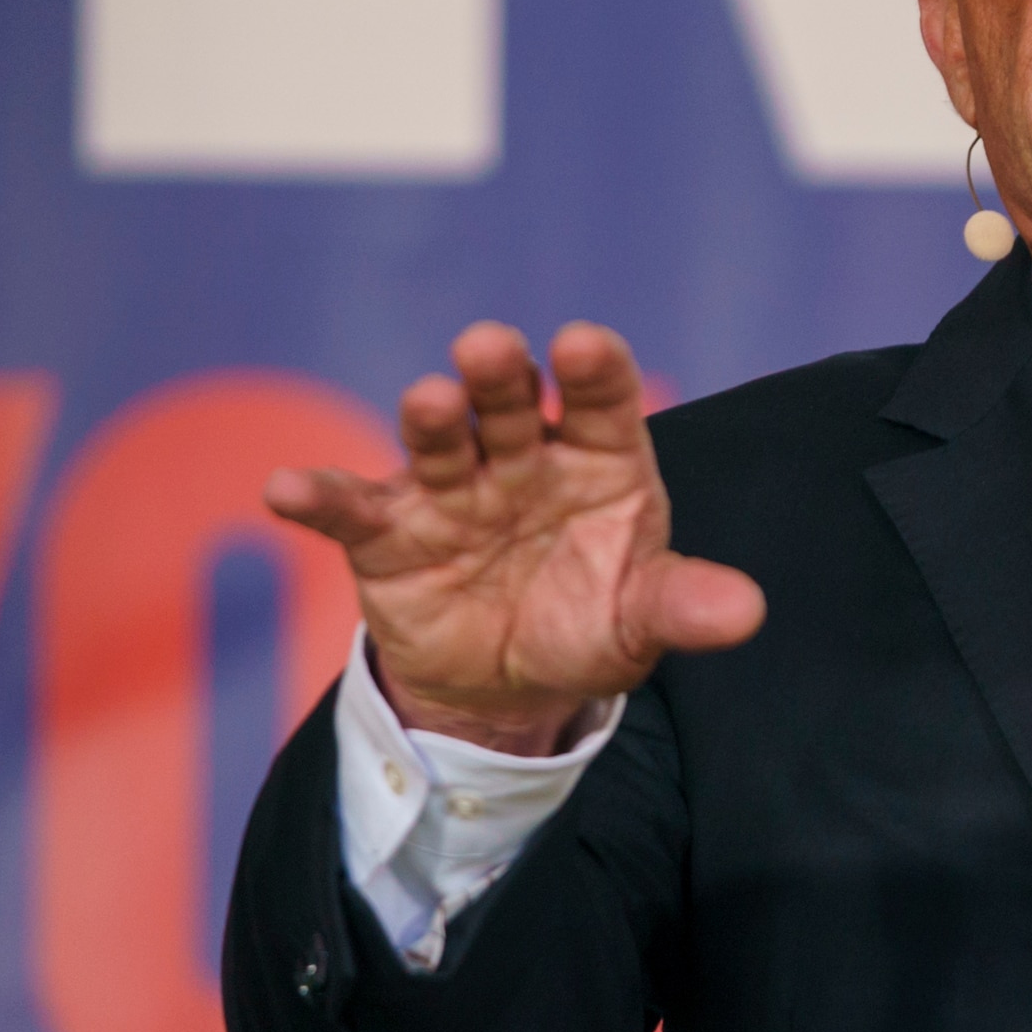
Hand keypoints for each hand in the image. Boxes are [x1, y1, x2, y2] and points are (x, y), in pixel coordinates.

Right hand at [265, 322, 764, 752]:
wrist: (508, 684)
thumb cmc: (586, 622)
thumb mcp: (641, 621)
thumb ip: (683, 606)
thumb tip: (747, 611)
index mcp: (597, 458)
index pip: (599, 399)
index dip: (592, 371)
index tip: (584, 347)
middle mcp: (521, 456)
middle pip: (510, 401)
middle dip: (500, 375)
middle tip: (491, 348)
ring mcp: (452, 489)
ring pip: (439, 440)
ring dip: (430, 418)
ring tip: (428, 402)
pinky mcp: (388, 533)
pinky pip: (350, 510)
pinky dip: (316, 497)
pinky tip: (284, 489)